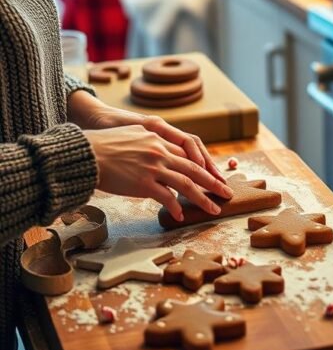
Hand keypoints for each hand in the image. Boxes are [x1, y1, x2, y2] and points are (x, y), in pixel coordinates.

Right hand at [83, 124, 232, 222]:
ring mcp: (154, 167)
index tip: (215, 177)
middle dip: (213, 182)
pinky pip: (167, 197)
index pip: (189, 153)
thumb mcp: (134, 134)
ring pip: (187, 184)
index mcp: (159, 138)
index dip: (205, 166)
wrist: (87, 153)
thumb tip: (163, 155)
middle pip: (195, 169)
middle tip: (227, 193)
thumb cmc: (106, 145)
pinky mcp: (144, 183)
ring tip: (214, 209)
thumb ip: (151, 142)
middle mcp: (160, 152)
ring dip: (203, 199)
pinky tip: (181, 215)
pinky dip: (176, 207)